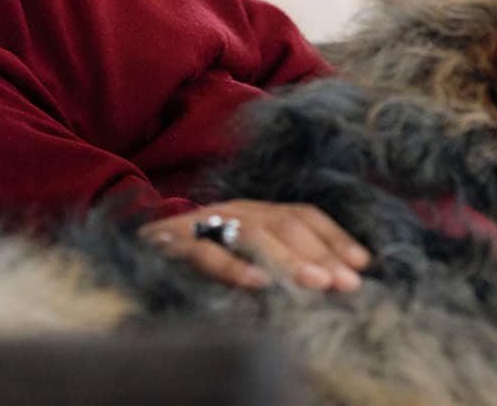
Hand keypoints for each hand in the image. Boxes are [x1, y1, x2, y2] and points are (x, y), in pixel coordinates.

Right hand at [139, 200, 369, 292]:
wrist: (133, 250)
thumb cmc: (196, 261)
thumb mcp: (242, 259)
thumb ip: (277, 263)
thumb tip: (332, 281)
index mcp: (252, 211)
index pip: (300, 213)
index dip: (334, 235)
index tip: (363, 263)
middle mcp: (232, 210)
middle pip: (282, 222)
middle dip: (319, 251)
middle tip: (346, 283)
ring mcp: (204, 224)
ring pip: (252, 233)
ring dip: (287, 258)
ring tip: (316, 283)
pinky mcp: (175, 243)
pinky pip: (207, 253)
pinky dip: (234, 268)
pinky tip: (259, 286)